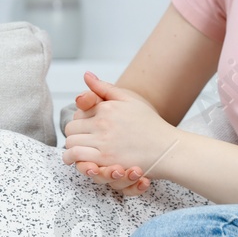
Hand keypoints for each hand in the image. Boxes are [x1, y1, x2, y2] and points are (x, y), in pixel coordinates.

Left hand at [63, 71, 177, 191]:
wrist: (167, 148)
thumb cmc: (149, 124)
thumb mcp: (128, 99)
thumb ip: (104, 88)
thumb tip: (86, 74)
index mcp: (107, 107)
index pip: (78, 113)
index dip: (80, 121)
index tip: (85, 129)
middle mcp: (103, 123)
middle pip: (71, 129)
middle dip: (74, 135)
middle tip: (80, 141)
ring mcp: (104, 141)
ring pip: (71, 143)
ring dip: (71, 149)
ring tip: (74, 154)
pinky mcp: (106, 159)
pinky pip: (78, 157)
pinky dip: (74, 160)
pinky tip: (78, 162)